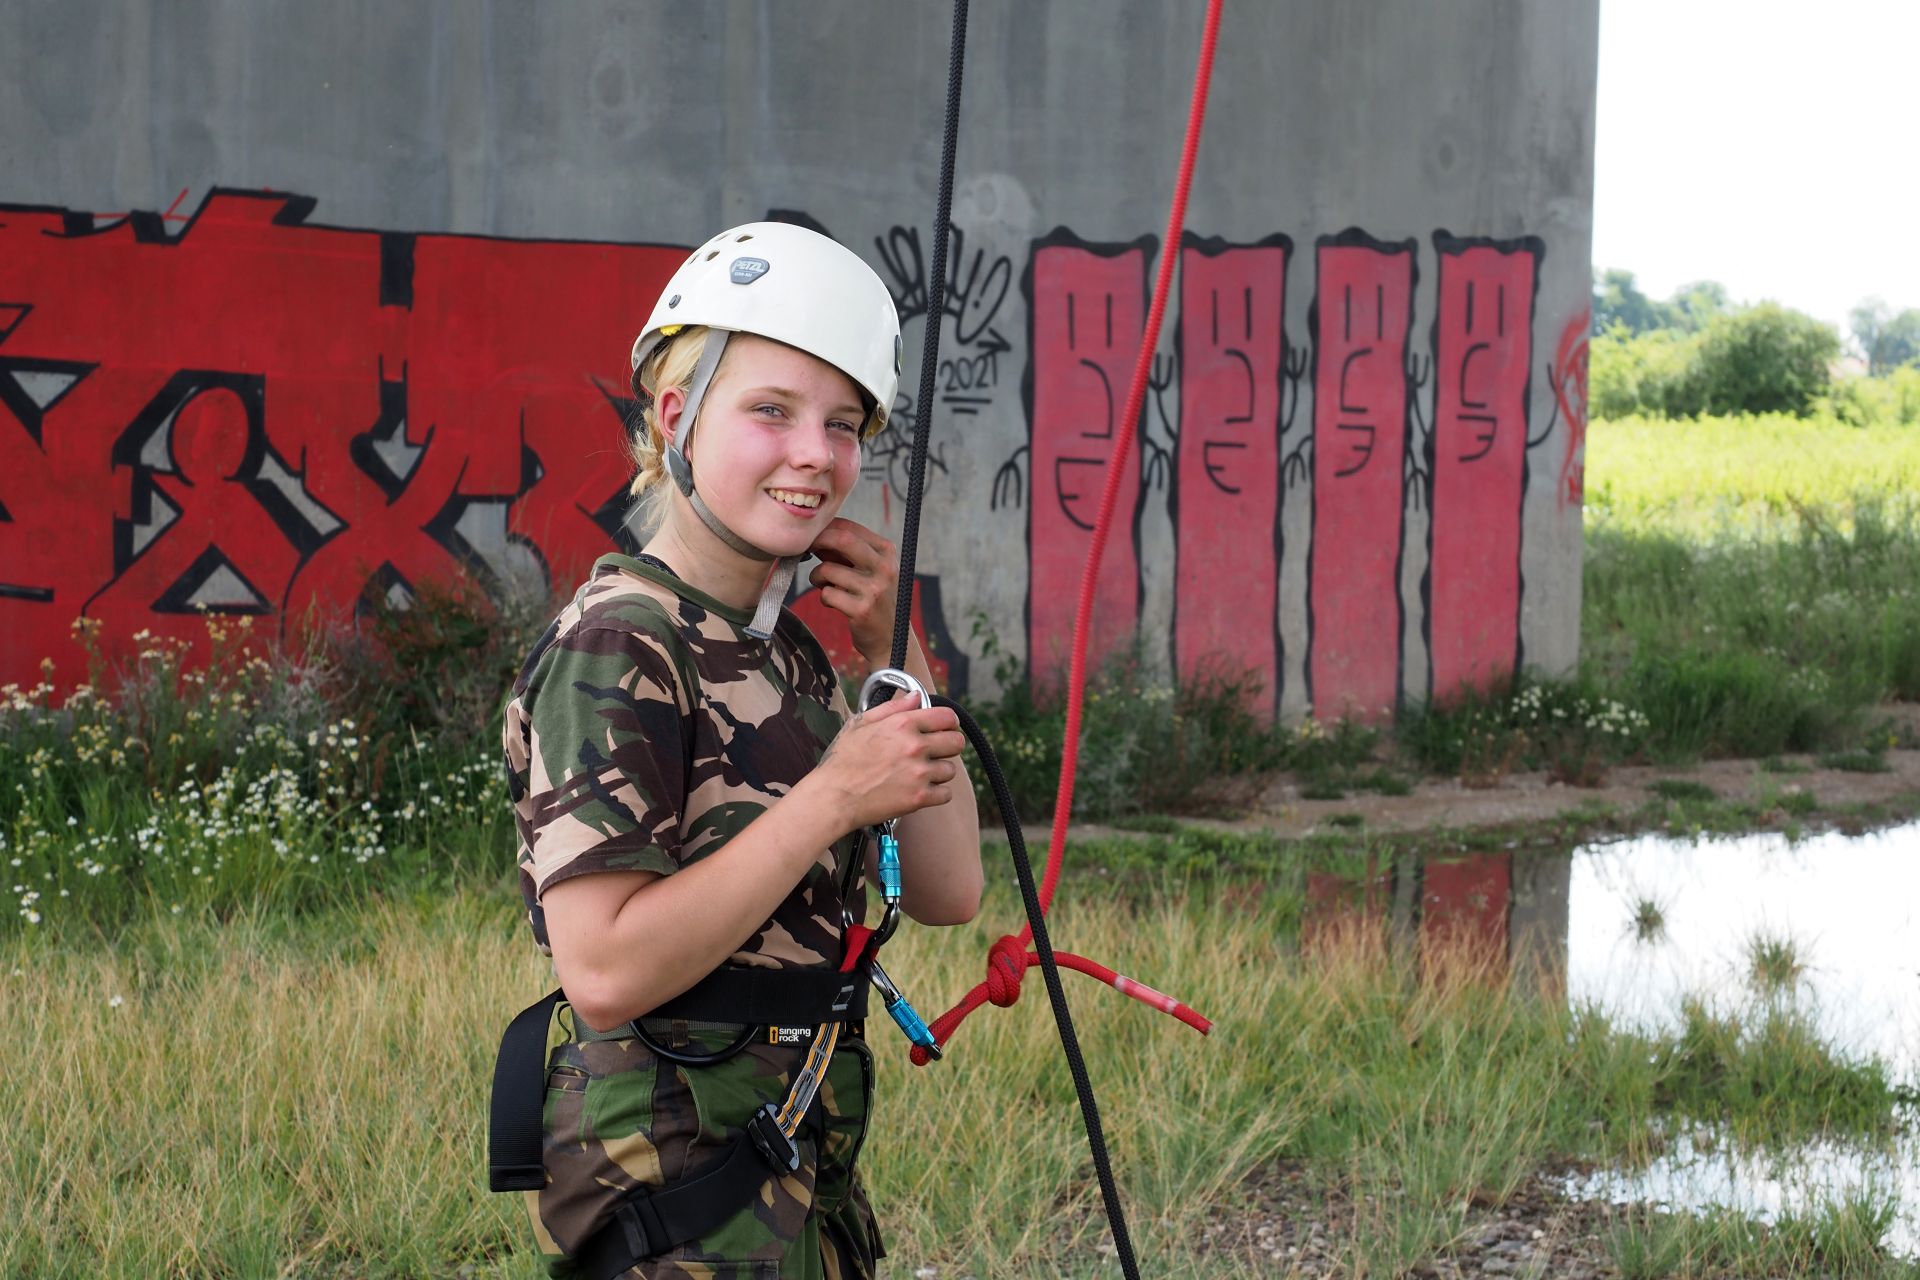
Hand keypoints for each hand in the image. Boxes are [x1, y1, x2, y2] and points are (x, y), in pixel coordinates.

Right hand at [806, 692, 965, 830]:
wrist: (834, 797)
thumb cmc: (843, 760)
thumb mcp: (861, 723)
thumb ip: (893, 707)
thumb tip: (916, 696)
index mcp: (903, 724)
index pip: (947, 717)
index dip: (948, 723)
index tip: (943, 729)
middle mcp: (915, 746)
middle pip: (956, 743)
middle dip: (947, 746)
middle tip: (934, 752)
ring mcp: (919, 773)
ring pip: (950, 770)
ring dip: (939, 772)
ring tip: (919, 774)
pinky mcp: (919, 798)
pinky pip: (946, 794)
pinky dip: (936, 793)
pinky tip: (920, 790)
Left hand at [809, 518, 898, 665]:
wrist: (891, 637)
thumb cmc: (873, 598)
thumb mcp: (869, 570)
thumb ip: (846, 552)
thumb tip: (814, 535)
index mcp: (887, 552)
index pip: (850, 528)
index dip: (825, 529)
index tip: (812, 537)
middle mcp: (884, 567)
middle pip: (842, 539)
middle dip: (818, 541)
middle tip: (807, 549)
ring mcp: (874, 589)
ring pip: (828, 569)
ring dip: (817, 577)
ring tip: (825, 585)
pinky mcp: (862, 609)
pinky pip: (827, 594)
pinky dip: (824, 597)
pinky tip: (835, 603)